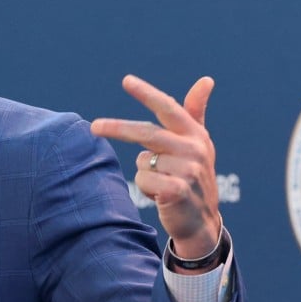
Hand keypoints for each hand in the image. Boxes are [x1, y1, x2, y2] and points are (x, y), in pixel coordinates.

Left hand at [90, 74, 220, 259]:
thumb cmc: (193, 178)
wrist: (202, 222)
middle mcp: (194, 149)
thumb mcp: (198, 144)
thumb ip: (195, 112)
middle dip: (117, 128)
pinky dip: (146, 190)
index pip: (168, 108)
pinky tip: (162, 197)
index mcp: (196, 134)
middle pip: (146, 132)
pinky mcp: (178, 190)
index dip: (147, 94)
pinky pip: (143, 181)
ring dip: (145, 174)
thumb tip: (206, 79)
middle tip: (93, 126)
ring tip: (163, 183)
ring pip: (142, 162)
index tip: (126, 80)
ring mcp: (188, 170)